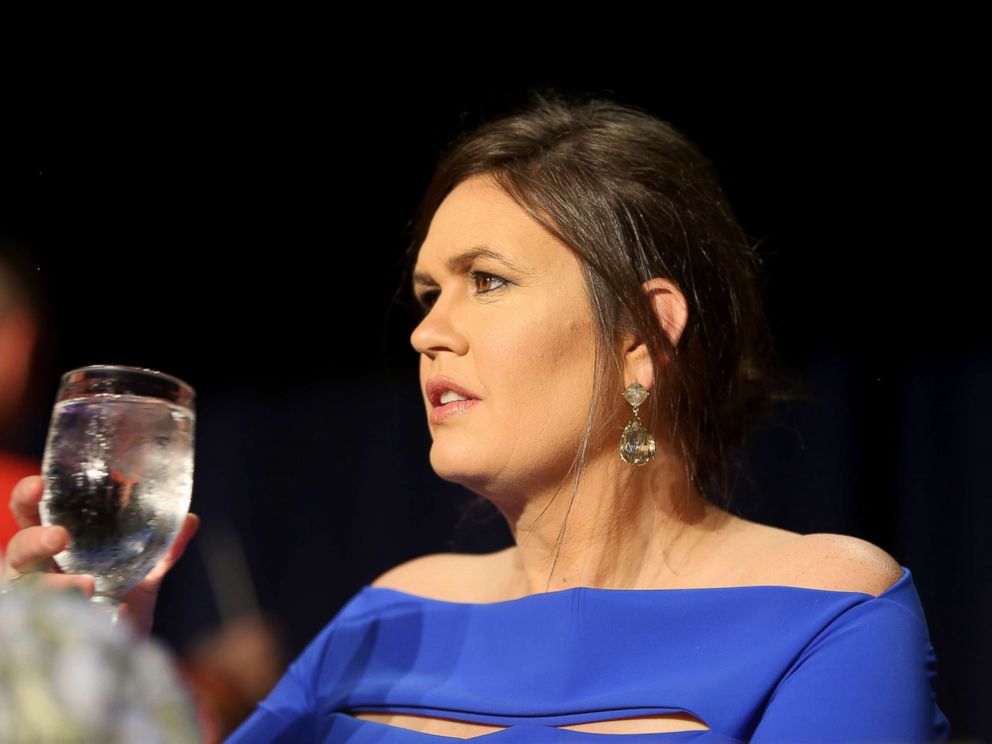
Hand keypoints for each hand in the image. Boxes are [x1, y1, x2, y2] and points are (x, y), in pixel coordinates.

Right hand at [3, 474, 199, 636]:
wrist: (128, 659)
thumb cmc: (124, 609)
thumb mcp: (146, 574)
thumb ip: (166, 548)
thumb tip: (191, 519)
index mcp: (57, 549)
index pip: (32, 517)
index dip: (28, 499)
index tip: (40, 483)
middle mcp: (39, 574)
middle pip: (18, 550)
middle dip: (32, 539)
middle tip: (59, 537)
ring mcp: (36, 605)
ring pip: (24, 588)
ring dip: (52, 583)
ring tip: (84, 585)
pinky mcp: (42, 633)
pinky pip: (38, 623)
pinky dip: (62, 614)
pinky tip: (87, 613)